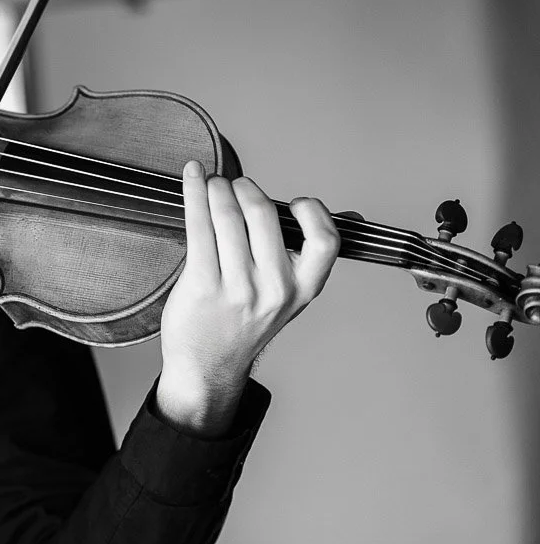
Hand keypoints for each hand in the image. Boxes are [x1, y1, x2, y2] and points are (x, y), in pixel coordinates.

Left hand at [156, 160, 339, 436]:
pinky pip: (198, 226)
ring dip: (216, 188)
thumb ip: (305, 257)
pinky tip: (191, 176)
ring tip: (211, 184)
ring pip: (227, 217)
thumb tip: (352, 215)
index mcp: (302, 289)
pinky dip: (193, 193)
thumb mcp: (288, 297)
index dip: (311, 211)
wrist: (207, 366)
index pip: (325, 241)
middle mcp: (274, 289)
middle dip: (245, 189)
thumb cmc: (244, 324)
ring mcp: (238, 288)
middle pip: (263, 216)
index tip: (292, 202)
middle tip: (234, 184)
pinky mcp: (203, 284)